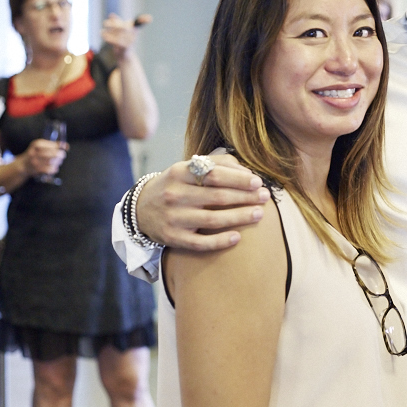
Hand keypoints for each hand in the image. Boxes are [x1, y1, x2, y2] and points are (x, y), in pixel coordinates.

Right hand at [22, 139, 66, 175]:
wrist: (23, 165)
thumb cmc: (36, 153)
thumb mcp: (42, 146)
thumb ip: (54, 144)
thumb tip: (66, 146)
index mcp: (36, 144)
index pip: (52, 145)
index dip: (60, 147)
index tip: (64, 148)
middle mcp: (35, 152)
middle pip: (54, 153)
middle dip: (61, 154)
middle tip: (62, 155)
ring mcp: (35, 161)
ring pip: (52, 161)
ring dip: (58, 162)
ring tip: (58, 161)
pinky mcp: (36, 169)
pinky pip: (49, 169)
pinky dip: (54, 169)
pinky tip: (55, 167)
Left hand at [102, 13, 149, 60]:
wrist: (124, 56)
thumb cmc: (122, 41)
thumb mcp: (119, 31)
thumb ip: (116, 22)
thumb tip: (111, 15)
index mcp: (134, 29)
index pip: (139, 23)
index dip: (143, 20)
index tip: (149, 18)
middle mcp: (133, 35)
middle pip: (124, 27)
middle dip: (114, 24)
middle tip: (105, 23)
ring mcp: (130, 42)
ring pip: (118, 34)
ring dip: (109, 32)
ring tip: (102, 31)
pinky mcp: (125, 48)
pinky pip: (116, 41)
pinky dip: (108, 37)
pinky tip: (102, 34)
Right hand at [135, 154, 268, 250]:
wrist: (141, 209)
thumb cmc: (176, 185)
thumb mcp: (188, 168)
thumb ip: (217, 163)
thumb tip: (246, 170)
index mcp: (179, 173)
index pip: (213, 174)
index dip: (238, 179)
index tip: (258, 182)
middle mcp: (174, 195)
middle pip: (217, 197)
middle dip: (245, 197)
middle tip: (265, 197)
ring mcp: (173, 218)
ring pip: (212, 220)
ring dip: (239, 217)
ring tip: (259, 214)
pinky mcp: (173, 238)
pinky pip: (200, 243)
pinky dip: (220, 241)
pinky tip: (238, 237)